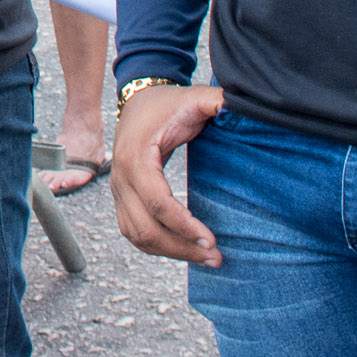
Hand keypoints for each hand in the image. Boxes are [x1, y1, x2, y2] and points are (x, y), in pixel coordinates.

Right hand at [108, 82, 225, 265]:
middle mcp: (121, 178)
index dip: (184, 226)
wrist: (138, 102)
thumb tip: (239, 104)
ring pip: (138, 236)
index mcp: (136, 158)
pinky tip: (184, 248)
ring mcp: (117, 191)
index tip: (212, 240)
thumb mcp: (193, 99)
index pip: (157, 203)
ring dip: (171, 252)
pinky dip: (158, 246)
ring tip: (204, 257)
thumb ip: (216, 100)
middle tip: (215, 257)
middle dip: (181, 248)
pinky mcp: (121, 199)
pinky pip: (134, 232)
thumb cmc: (167, 104)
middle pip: (146, 228)